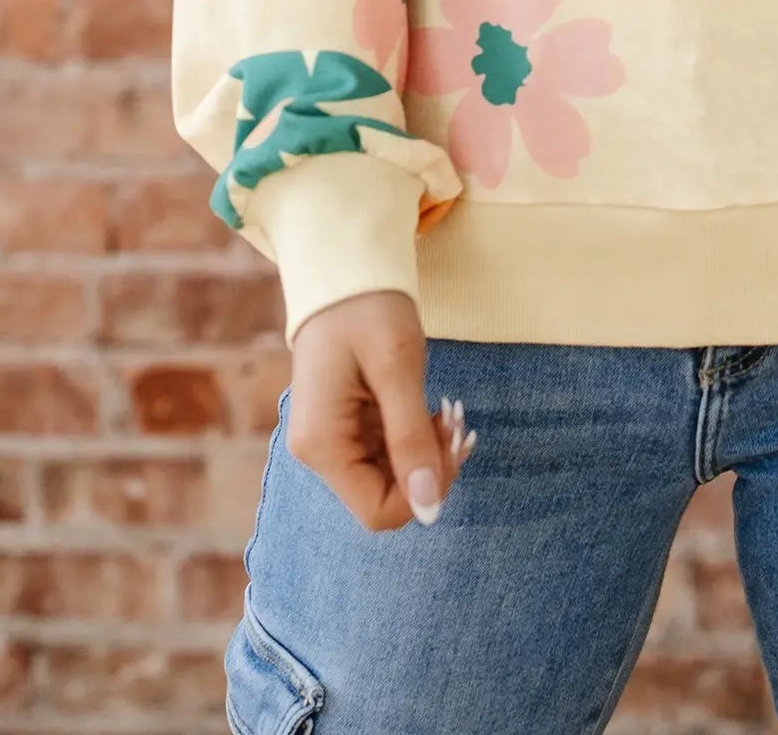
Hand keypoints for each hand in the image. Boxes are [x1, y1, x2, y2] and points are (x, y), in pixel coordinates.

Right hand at [286, 289, 476, 531]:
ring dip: (428, 452)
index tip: (452, 442)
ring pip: (390, 477)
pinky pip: (387, 453)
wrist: (344, 267)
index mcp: (322, 444)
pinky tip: (434, 409)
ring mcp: (332, 439)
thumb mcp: (397, 369)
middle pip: (385, 496)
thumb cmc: (367, 308)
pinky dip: (416, 437)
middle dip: (430, 468)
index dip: (424, 491)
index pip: (378, 511)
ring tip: (450, 410)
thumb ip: (411, 440)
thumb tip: (430, 510)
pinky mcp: (346, 425)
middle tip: (458, 420)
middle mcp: (319, 451)